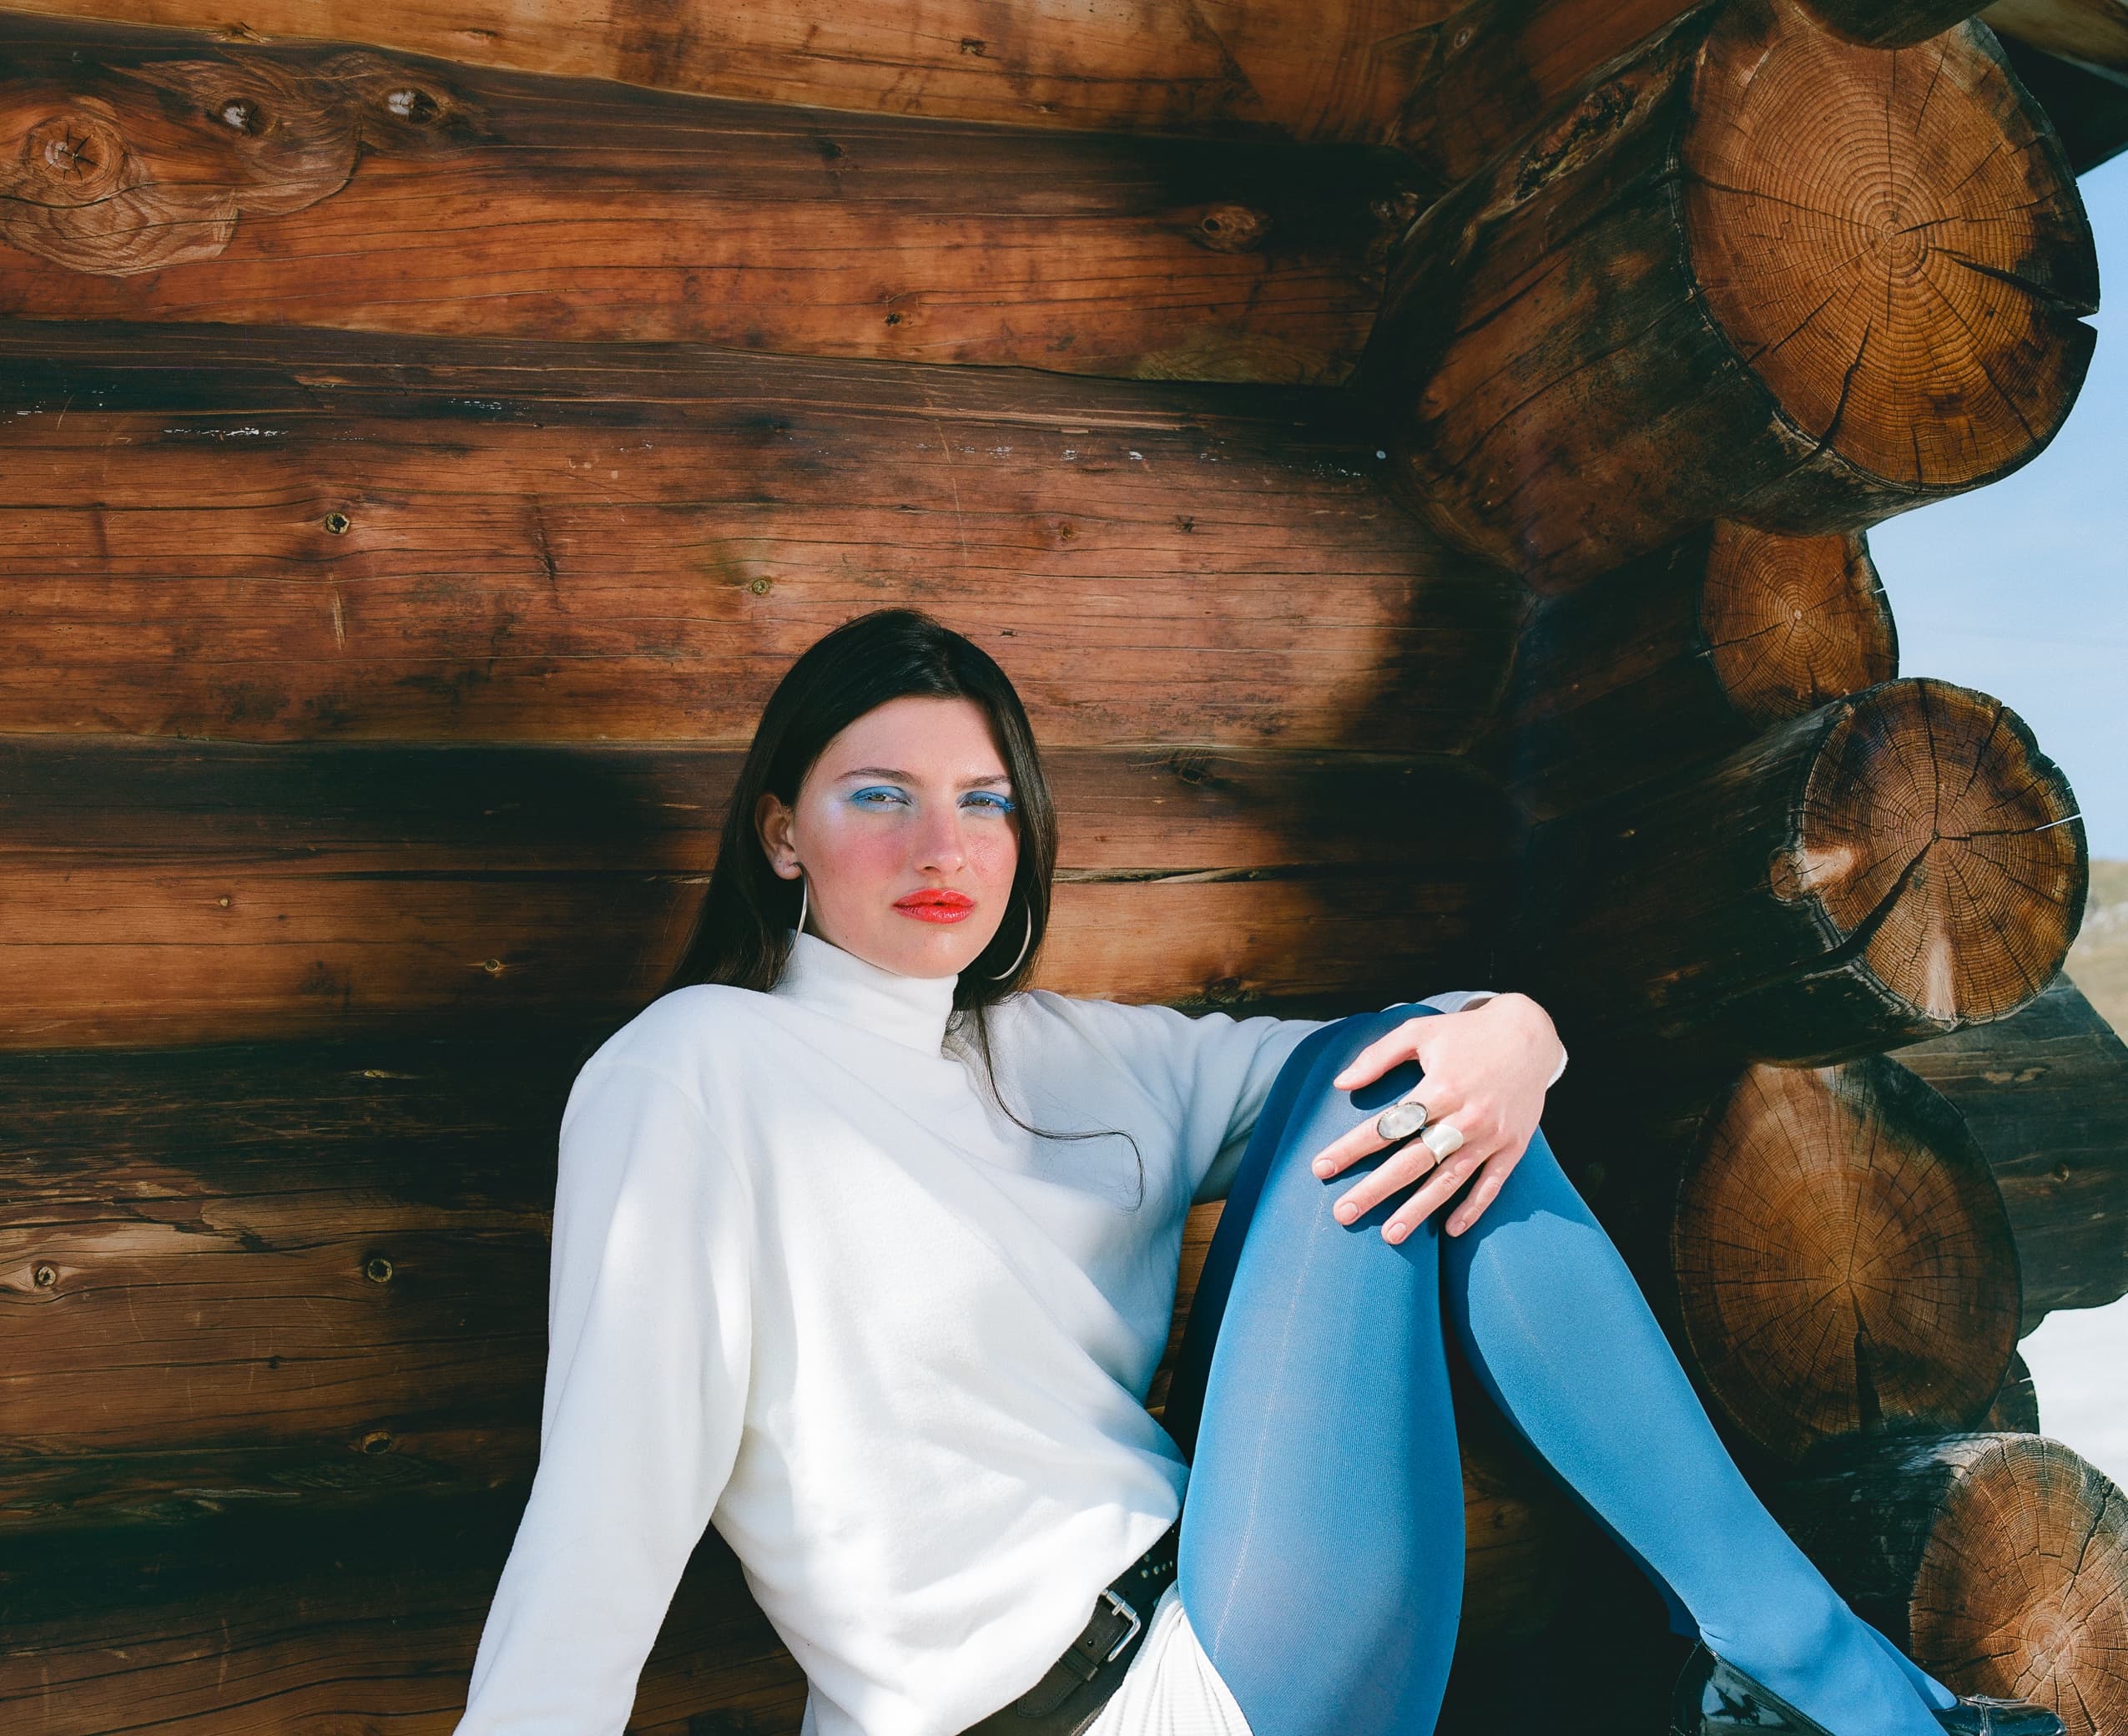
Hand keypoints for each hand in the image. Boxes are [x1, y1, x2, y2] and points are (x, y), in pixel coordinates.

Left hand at [1306, 995, 1563, 1240]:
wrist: (1530, 1035)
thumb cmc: (1465, 1034)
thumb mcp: (1419, 1031)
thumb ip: (1378, 1056)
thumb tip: (1340, 1084)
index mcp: (1440, 1087)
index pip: (1388, 1125)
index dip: (1352, 1147)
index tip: (1321, 1167)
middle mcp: (1465, 1115)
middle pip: (1413, 1160)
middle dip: (1376, 1189)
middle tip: (1343, 1213)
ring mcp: (1491, 1135)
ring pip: (1450, 1179)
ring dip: (1418, 1209)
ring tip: (1389, 1236)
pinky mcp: (1513, 1147)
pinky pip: (1492, 1184)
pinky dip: (1472, 1208)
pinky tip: (1450, 1230)